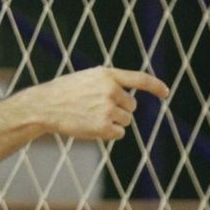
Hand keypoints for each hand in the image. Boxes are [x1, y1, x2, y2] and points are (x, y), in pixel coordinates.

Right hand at [17, 67, 170, 141]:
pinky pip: (119, 134)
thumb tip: (129, 100)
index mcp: (107, 75)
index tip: (165, 93)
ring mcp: (108, 108)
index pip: (139, 79)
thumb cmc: (64, 92)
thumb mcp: (87, 79)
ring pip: (125, 121)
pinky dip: (109, 134)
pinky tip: (91, 127)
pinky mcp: (104, 126)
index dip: (155, 86)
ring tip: (90, 117)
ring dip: (113, 122)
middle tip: (96, 109)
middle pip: (131, 106)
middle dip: (119, 110)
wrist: (44, 106)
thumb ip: (108, 83)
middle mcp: (111, 90)